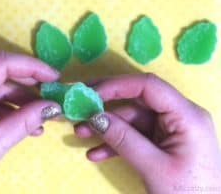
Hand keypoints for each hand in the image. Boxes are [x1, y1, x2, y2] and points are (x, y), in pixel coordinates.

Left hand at [0, 52, 60, 193]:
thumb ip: (24, 123)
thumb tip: (52, 107)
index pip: (0, 64)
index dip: (31, 66)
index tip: (54, 77)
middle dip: (28, 83)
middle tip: (51, 95)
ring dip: (19, 99)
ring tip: (41, 117)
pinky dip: (5, 109)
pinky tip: (23, 124)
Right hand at [74, 74, 220, 193]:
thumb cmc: (187, 193)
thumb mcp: (154, 167)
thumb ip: (123, 139)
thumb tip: (94, 117)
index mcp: (186, 115)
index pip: (148, 86)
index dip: (117, 85)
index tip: (90, 93)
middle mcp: (178, 116)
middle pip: (137, 101)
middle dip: (106, 105)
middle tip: (80, 105)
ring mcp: (169, 130)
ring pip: (132, 120)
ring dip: (106, 127)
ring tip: (80, 133)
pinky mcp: (161, 143)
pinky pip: (135, 136)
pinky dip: (115, 143)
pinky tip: (96, 153)